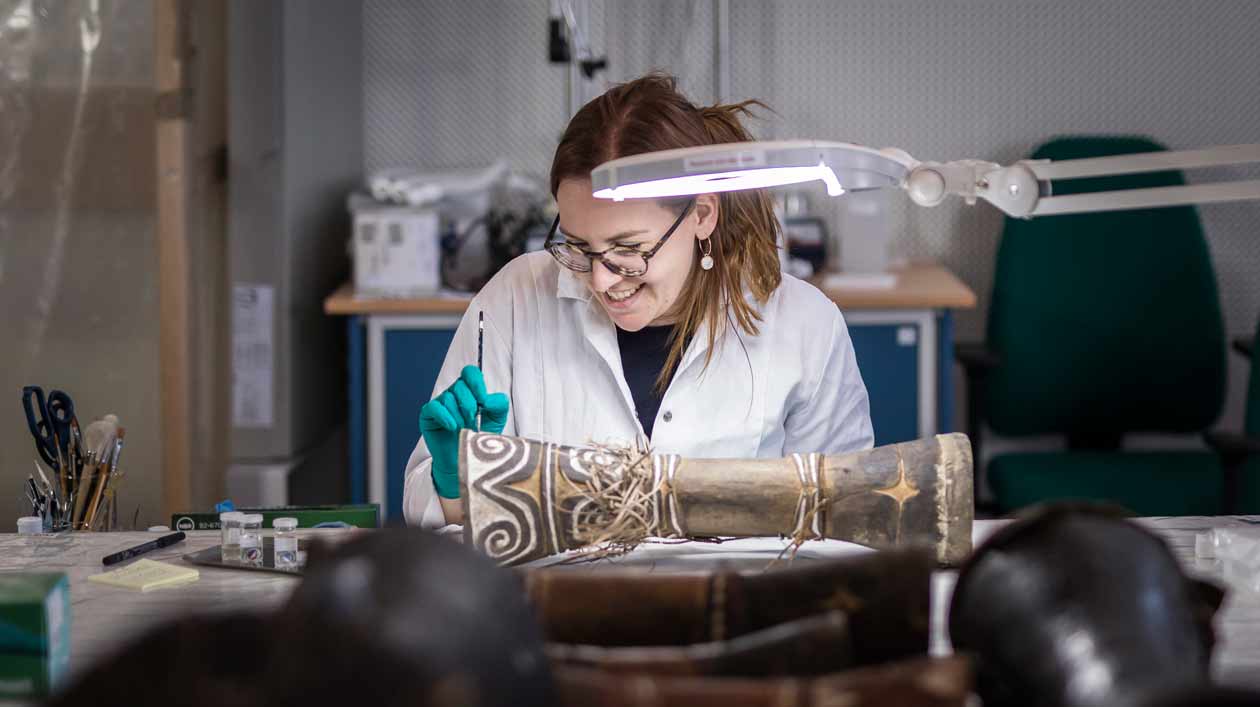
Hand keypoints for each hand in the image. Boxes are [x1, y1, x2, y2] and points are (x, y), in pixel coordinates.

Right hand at [419, 365, 509, 498]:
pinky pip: (434, 407)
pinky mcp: (428, 416)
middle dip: (469, 405)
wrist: (466, 460)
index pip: (470, 373)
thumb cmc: (480, 437)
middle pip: (460, 386)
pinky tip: (452, 427)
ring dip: (459, 415)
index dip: (476, 383)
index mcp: (470, 391)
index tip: (483, 402)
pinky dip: (445, 417)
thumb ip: (499, 404)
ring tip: (463, 428)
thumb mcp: (497, 419)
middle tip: (472, 421)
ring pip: (448, 398)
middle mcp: (454, 394)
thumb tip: (487, 400)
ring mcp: (440, 404)